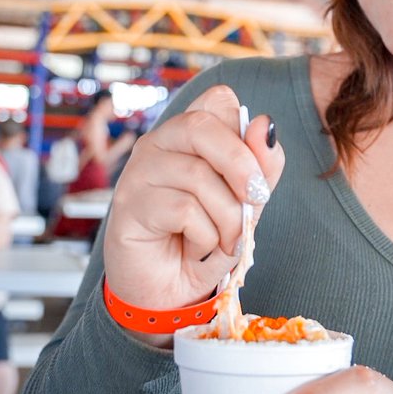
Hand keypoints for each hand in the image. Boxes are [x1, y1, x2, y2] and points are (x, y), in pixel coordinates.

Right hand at [104, 85, 283, 316]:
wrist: (171, 294)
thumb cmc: (207, 240)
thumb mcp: (246, 203)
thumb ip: (261, 166)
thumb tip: (264, 124)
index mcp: (188, 134)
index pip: (217, 99)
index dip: (244, 132)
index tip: (257, 171)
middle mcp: (158, 143)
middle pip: (201, 125)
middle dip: (241, 165)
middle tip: (256, 200)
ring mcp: (138, 173)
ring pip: (197, 175)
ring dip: (226, 218)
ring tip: (223, 241)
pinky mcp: (129, 207)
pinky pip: (183, 210)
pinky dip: (204, 237)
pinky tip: (195, 249)